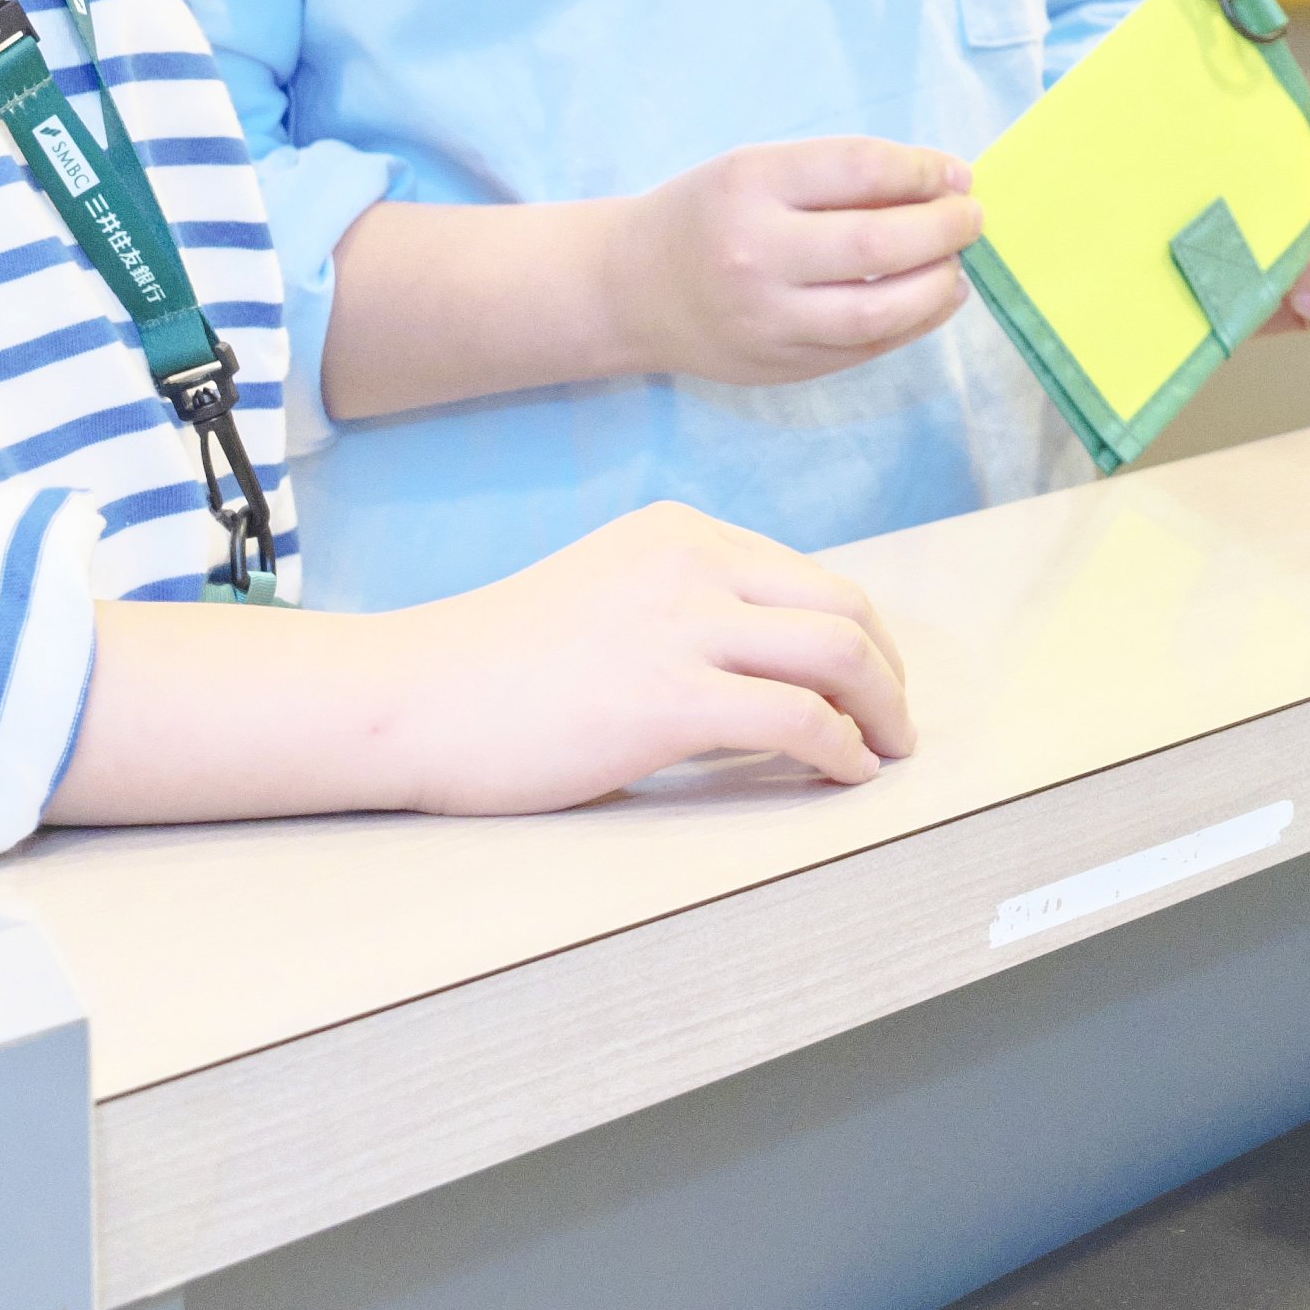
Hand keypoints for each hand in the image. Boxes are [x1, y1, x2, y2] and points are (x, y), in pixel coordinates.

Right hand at [375, 501, 913, 810]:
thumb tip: (770, 668)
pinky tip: (843, 775)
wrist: (413, 696)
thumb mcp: (608, 598)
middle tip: (896, 722)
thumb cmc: (496, 666)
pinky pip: (799, 720)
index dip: (858, 635)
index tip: (871, 681)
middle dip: (888, 670)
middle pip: (844, 607)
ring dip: (882, 709)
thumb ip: (685, 611)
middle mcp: (694, 563)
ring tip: (886, 751)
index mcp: (681, 534)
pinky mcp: (670, 699)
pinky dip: (841, 750)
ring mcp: (683, 627)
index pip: (808, 577)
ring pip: (839, 654)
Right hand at [609, 137, 981, 386]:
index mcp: (749, 186)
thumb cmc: (706, 214)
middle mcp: (756, 255)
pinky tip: (935, 297)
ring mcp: (768, 320)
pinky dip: (915, 322)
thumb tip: (942, 182)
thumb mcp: (757, 169)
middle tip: (971, 218)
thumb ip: (840, 174)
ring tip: (957, 262)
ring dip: (938, 283)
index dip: (923, 172)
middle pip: (877, 245)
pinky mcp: (781, 366)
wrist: (629, 289)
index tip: (955, 174)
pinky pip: (866, 348)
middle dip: (944, 229)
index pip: (861, 171)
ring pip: (880, 310)